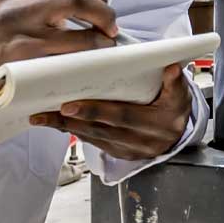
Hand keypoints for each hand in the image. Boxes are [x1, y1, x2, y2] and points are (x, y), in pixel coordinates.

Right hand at [0, 0, 118, 112]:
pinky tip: (89, 64)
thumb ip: (50, 1)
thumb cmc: (5, 44)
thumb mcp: (18, 11)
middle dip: (105, 14)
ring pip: (81, 34)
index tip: (104, 5)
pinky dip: (88, 63)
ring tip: (104, 48)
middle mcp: (17, 7)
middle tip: (111, 28)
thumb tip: (96, 5)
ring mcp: (20, 36)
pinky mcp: (25, 63)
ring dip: (102, 43)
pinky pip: (71, 61)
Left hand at [31, 64, 193, 159]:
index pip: (122, 117)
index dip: (95, 111)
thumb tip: (172, 68)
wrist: (179, 133)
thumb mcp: (180, 94)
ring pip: (95, 138)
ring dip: (67, 128)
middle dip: (72, 121)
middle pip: (102, 130)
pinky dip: (76, 133)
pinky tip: (58, 124)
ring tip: (42, 117)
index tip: (69, 105)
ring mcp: (131, 150)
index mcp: (158, 124)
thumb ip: (175, 82)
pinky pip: (96, 143)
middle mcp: (143, 141)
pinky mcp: (121, 154)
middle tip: (47, 111)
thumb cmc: (175, 107)